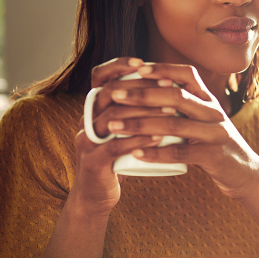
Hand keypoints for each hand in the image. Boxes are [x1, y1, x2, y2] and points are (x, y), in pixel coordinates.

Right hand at [71, 58, 166, 214]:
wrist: (97, 195)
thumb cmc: (118, 157)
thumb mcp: (124, 128)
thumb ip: (135, 108)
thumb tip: (167, 83)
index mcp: (93, 108)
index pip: (99, 77)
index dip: (118, 66)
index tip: (144, 63)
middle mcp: (85, 120)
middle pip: (110, 93)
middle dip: (141, 87)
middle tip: (171, 86)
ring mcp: (87, 141)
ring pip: (114, 118)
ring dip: (145, 112)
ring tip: (173, 110)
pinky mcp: (93, 163)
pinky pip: (115, 147)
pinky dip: (139, 141)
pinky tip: (159, 138)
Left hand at [103, 62, 258, 198]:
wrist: (245, 172)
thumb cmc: (214, 144)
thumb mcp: (204, 119)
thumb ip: (185, 106)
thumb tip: (148, 89)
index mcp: (209, 100)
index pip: (187, 74)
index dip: (162, 69)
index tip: (135, 68)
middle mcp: (214, 112)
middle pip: (176, 96)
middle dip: (142, 94)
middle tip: (113, 95)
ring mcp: (216, 133)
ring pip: (174, 124)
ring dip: (140, 124)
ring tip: (113, 126)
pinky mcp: (214, 155)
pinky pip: (182, 152)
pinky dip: (157, 153)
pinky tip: (136, 153)